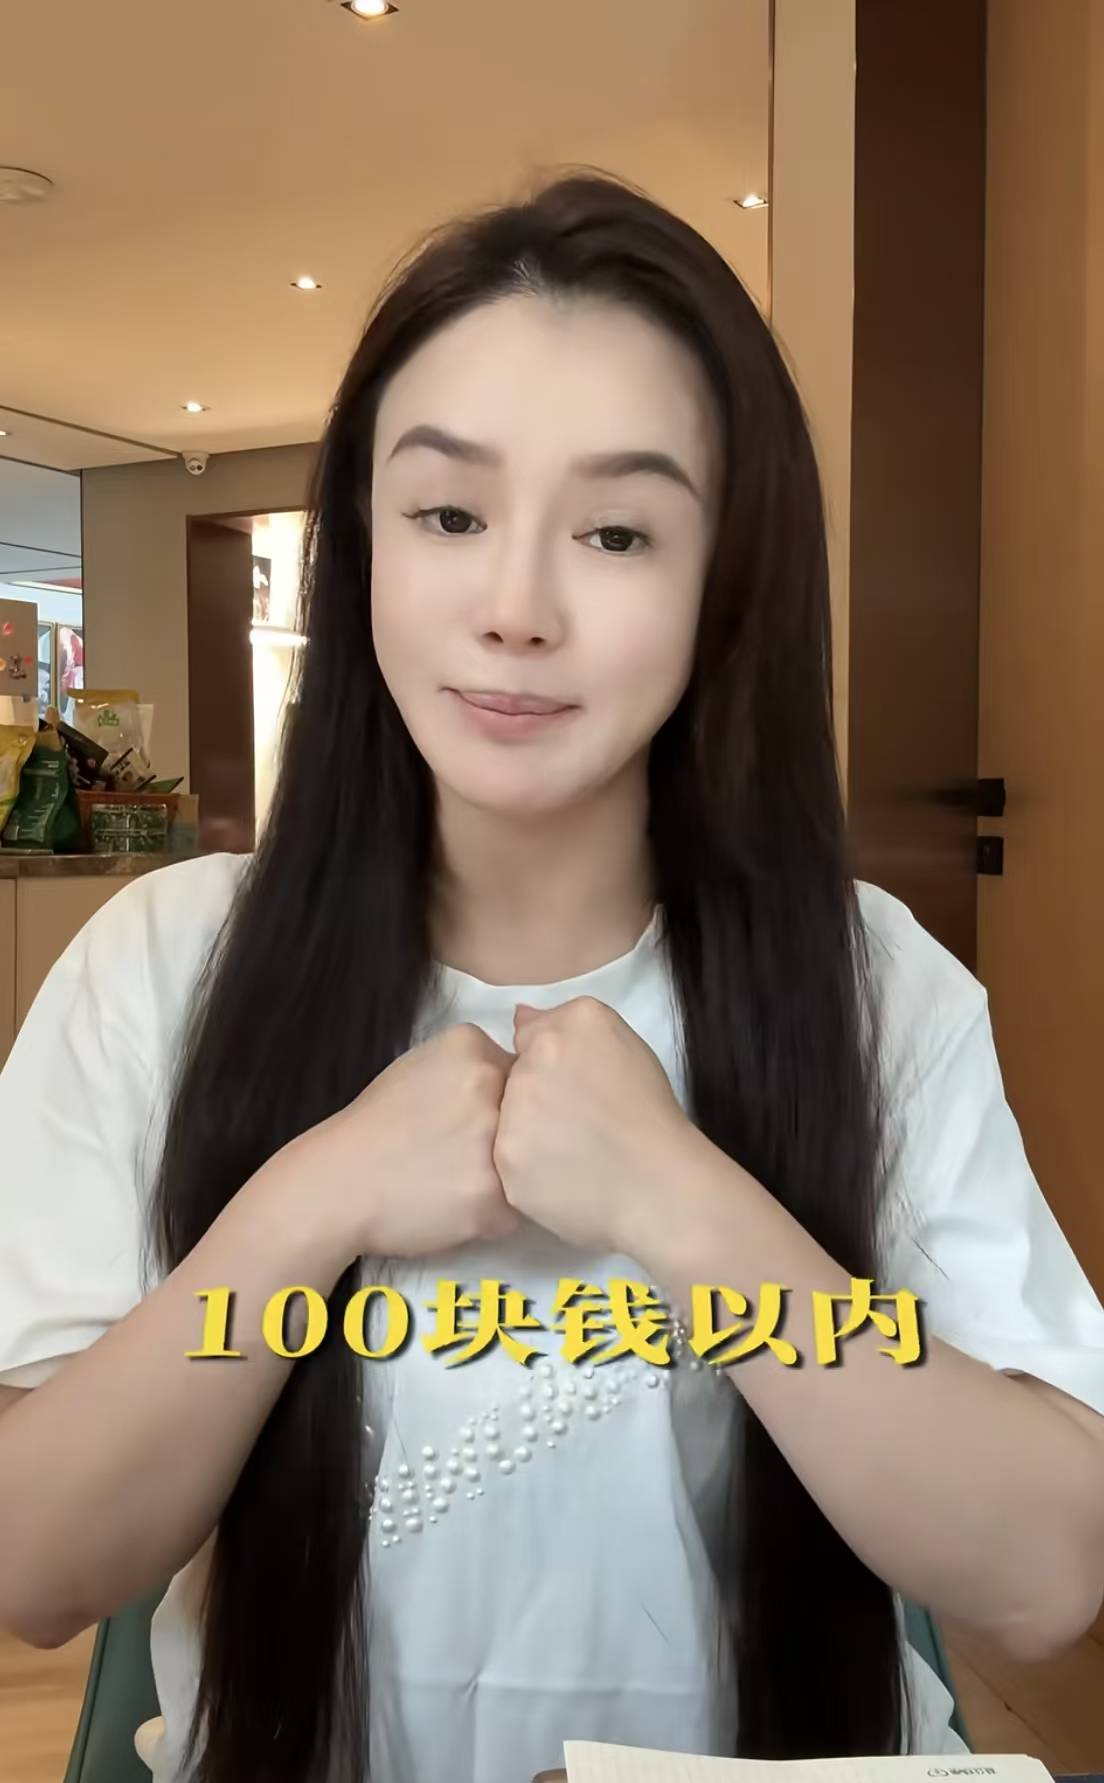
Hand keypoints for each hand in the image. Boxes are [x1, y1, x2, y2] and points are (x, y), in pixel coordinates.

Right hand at [287, 1023, 518, 1261]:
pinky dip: (492, 1215)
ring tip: (457, 1182)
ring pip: (529, 1164)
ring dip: (505, 1178)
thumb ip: (473, 1068)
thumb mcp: (421, 1066)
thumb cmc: (375, 1127)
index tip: (471, 1121)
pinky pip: (516, 1210)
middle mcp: (490, 1086)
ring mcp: (495, 1142)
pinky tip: (455, 1207)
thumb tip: (523, 1079)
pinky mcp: (493, 1197)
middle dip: (509, 1138)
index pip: (524, 1072)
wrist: (336, 1184)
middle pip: (533, 1115)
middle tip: (464, 1154)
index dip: (506, 1103)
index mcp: (472, 1047)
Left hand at [493, 996, 694, 1255]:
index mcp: (560, 1033)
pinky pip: (509, 1162)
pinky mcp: (507, 1165)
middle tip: (577, 1122)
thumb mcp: (624, 1044)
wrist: (659, 1184)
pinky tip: (563, 1176)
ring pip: (506, 1119)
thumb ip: (567, 1022)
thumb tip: (520, 1018)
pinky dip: (529, 1170)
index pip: (529, 1037)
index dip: (550, 1063)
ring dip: (528, 1133)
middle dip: (536, 1096)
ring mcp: (512, 1118)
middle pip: (515, 1078)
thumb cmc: (650, 1112)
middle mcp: (528, 1068)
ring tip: (572, 1153)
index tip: (575, 1086)